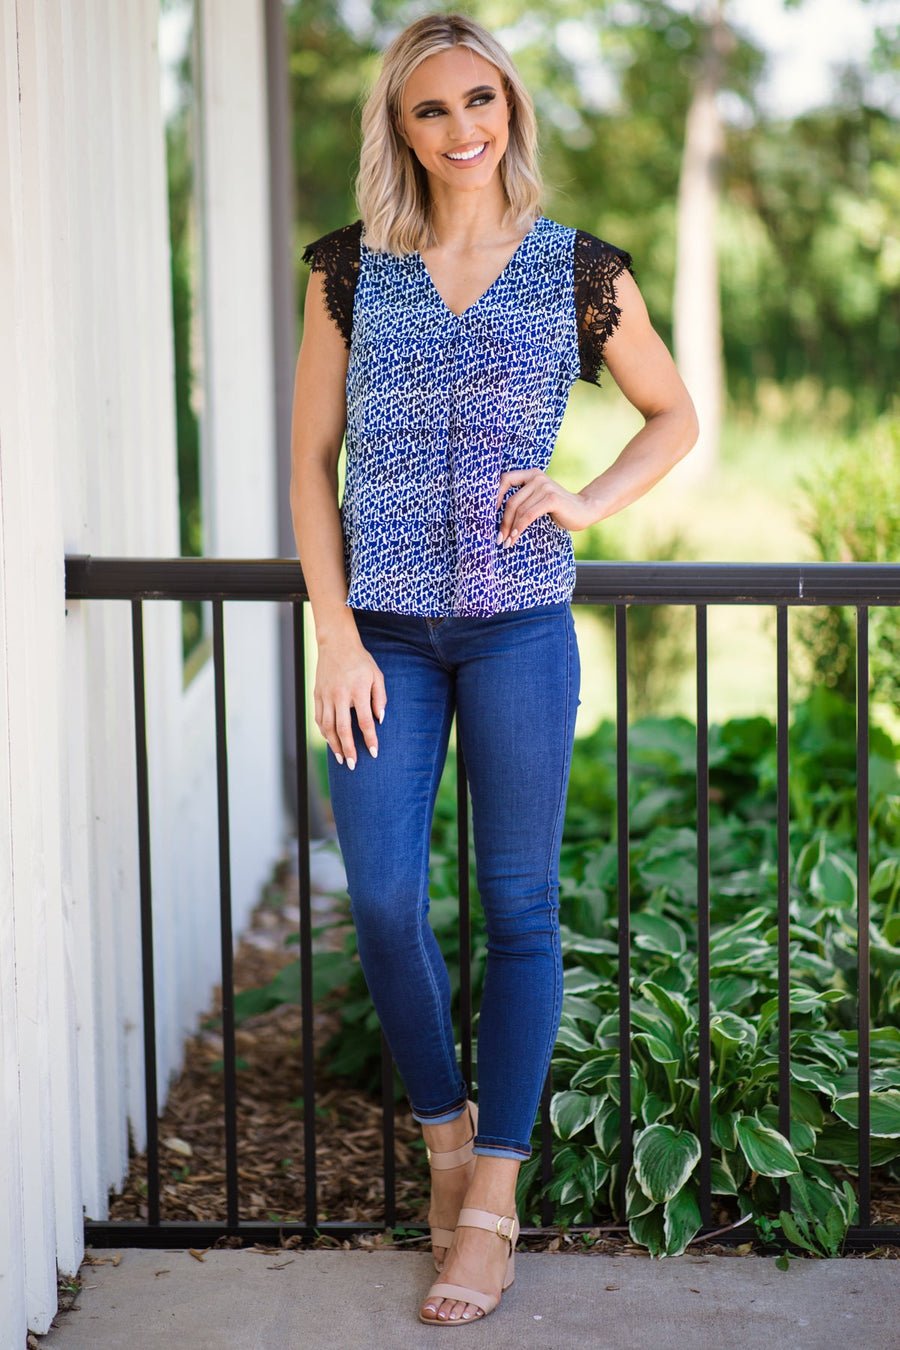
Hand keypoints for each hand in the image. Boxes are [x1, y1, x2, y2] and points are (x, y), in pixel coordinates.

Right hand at [314, 635, 385, 769]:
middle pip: (343, 729)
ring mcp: (326, 696)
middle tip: (353, 765)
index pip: (364, 722)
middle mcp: (340, 695)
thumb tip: (380, 719)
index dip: (369, 739)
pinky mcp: (317, 695)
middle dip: (348, 750)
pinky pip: (319, 719)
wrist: (336, 643)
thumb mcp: (376, 676)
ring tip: (341, 758)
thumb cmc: (360, 661)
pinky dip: (324, 733)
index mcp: (358, 690)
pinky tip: (331, 741)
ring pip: (327, 727)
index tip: (373, 753)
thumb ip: (380, 698)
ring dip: (334, 745)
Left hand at [495, 469, 595, 545]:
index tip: (489, 515)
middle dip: (502, 522)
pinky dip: (520, 527)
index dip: (494, 497)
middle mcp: (536, 476)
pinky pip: (528, 515)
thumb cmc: (558, 508)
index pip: (505, 479)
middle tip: (499, 538)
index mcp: (531, 474)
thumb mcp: (537, 500)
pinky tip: (516, 537)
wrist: (584, 510)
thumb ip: (522, 500)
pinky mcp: (551, 498)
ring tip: (507, 542)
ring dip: (510, 529)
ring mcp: (544, 486)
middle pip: (510, 501)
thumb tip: (496, 516)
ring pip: (518, 510)